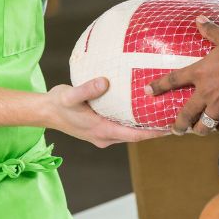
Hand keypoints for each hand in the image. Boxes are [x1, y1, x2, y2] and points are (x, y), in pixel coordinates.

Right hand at [45, 78, 166, 147]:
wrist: (45, 111)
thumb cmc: (58, 103)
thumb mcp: (70, 95)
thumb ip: (87, 90)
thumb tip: (105, 81)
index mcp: (101, 131)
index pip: (134, 135)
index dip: (153, 133)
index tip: (171, 127)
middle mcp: (104, 136)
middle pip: (135, 136)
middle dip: (154, 129)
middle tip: (174, 118)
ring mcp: (102, 135)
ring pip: (129, 132)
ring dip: (145, 126)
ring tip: (162, 114)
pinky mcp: (99, 129)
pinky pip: (121, 127)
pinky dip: (133, 121)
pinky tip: (141, 109)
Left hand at [148, 18, 218, 135]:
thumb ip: (210, 30)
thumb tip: (199, 18)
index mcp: (200, 72)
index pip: (173, 79)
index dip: (158, 86)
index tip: (148, 91)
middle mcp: (206, 93)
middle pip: (186, 114)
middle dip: (179, 125)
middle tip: (176, 130)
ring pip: (203, 126)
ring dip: (199, 130)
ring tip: (199, 130)